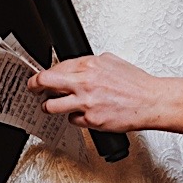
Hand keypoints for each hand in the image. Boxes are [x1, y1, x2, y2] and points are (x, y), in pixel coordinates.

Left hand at [29, 53, 161, 133]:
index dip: (47, 72)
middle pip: (45, 82)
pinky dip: (74, 117)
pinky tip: (82, 114)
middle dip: (33, 85)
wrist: (151, 102)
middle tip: (31, 88)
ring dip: (48, 106)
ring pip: (51, 106)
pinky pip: (71, 120)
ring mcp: (85, 103)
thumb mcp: (113, 62)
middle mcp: (84, 83)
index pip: (56, 66)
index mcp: (89, 65)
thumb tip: (76, 66)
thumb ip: (92, 64)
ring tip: (50, 106)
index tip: (42, 76)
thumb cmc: (136, 84)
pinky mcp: (90, 120)